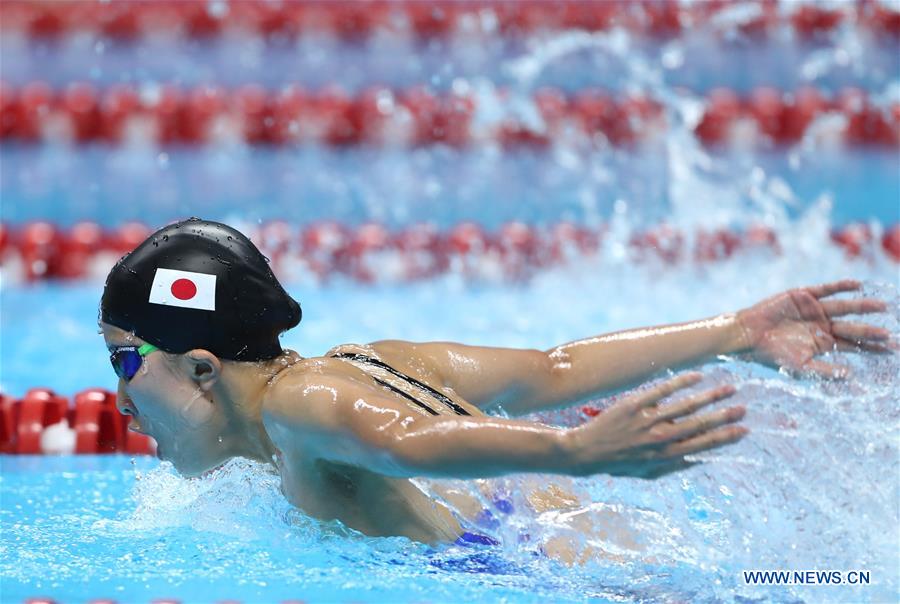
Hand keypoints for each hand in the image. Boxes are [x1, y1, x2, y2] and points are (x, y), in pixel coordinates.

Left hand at [565, 373, 745, 478]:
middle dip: (724, 416)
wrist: (585, 451)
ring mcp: (647, 421)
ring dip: (710, 396)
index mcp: (665, 456)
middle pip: (699, 424)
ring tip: (729, 388)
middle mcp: (659, 438)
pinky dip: (681, 382)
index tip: (744, 430)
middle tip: (744, 407)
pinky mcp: (633, 405)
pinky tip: (697, 375)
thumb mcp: (647, 472)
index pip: (702, 445)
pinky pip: (661, 390)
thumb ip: (672, 467)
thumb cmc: (617, 463)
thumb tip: (697, 460)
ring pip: (685, 406)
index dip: (725, 437)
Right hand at [735, 279, 891, 378]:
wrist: (748, 335)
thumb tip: (850, 376)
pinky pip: (826, 290)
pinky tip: (857, 284)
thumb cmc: (772, 354)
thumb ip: (825, 370)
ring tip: (882, 306)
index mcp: (822, 343)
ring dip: (862, 306)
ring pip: (844, 307)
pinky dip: (840, 286)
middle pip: (853, 327)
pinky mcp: (803, 296)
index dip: (872, 346)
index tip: (892, 349)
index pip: (853, 344)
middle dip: (872, 331)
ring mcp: (814, 310)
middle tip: (890, 335)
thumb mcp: (800, 366)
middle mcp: (822, 326)